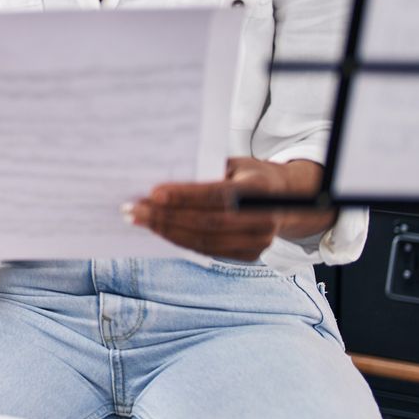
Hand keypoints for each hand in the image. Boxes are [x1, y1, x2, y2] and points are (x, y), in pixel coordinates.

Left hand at [128, 157, 332, 261]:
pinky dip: (179, 239)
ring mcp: (258, 242)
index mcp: (259, 190)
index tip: (152, 193)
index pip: (217, 196)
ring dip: (166, 231)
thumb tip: (160, 179)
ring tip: (138, 220)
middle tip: (133, 209)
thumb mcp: (233, 163)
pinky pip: (206, 250)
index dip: (184, 196)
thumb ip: (205, 171)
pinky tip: (158, 229)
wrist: (286, 197)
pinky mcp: (248, 255)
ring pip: (203, 241)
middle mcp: (263, 220)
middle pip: (206, 223)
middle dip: (165, 217)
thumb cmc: (248, 174)